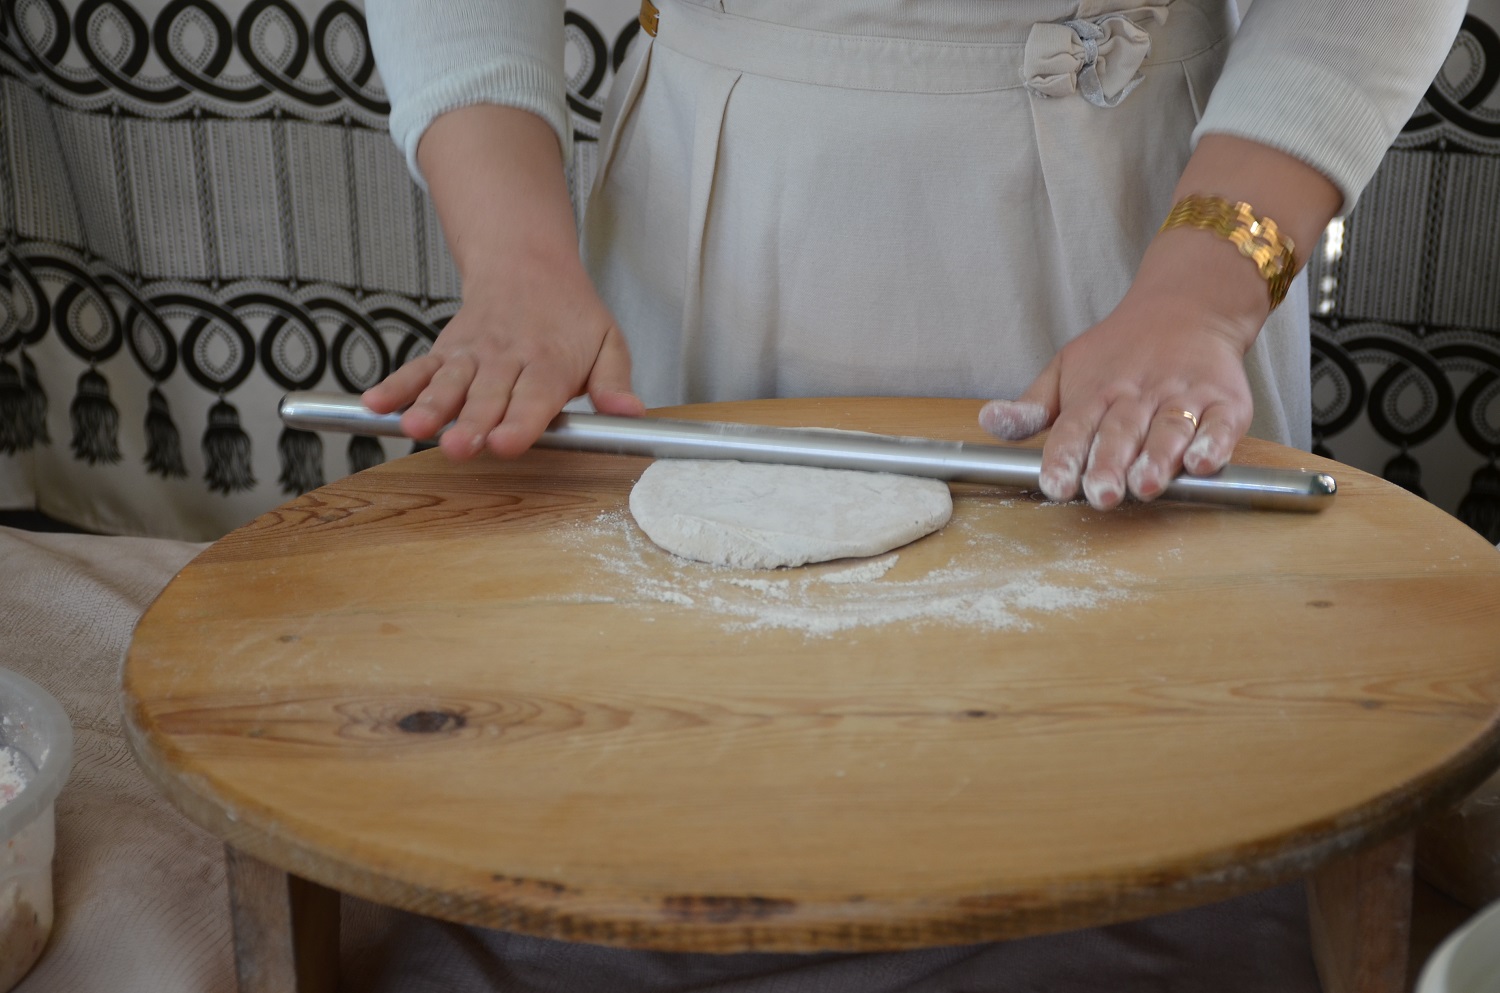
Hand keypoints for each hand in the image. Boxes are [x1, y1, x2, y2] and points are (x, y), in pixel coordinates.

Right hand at [359, 104, 643, 460]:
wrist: (526, 263)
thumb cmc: (570, 316)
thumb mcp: (608, 342)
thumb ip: (614, 381)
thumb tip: (630, 412)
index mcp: (550, 364)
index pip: (534, 398)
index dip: (519, 422)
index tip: (506, 442)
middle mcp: (507, 360)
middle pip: (486, 396)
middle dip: (471, 423)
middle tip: (459, 446)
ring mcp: (472, 355)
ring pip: (449, 383)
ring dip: (429, 406)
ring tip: (414, 427)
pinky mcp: (446, 351)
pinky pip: (418, 369)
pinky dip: (396, 386)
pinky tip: (375, 405)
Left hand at [980, 288, 1255, 509]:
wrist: (1188, 305)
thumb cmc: (1119, 351)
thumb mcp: (1065, 371)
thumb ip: (1031, 408)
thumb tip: (989, 422)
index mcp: (1095, 393)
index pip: (1074, 428)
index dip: (1065, 456)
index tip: (1056, 484)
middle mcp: (1137, 395)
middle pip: (1121, 432)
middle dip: (1110, 464)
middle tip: (1101, 493)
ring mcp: (1182, 397)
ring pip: (1168, 429)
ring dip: (1158, 458)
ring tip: (1146, 485)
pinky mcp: (1225, 400)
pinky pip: (1220, 423)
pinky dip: (1213, 442)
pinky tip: (1202, 462)